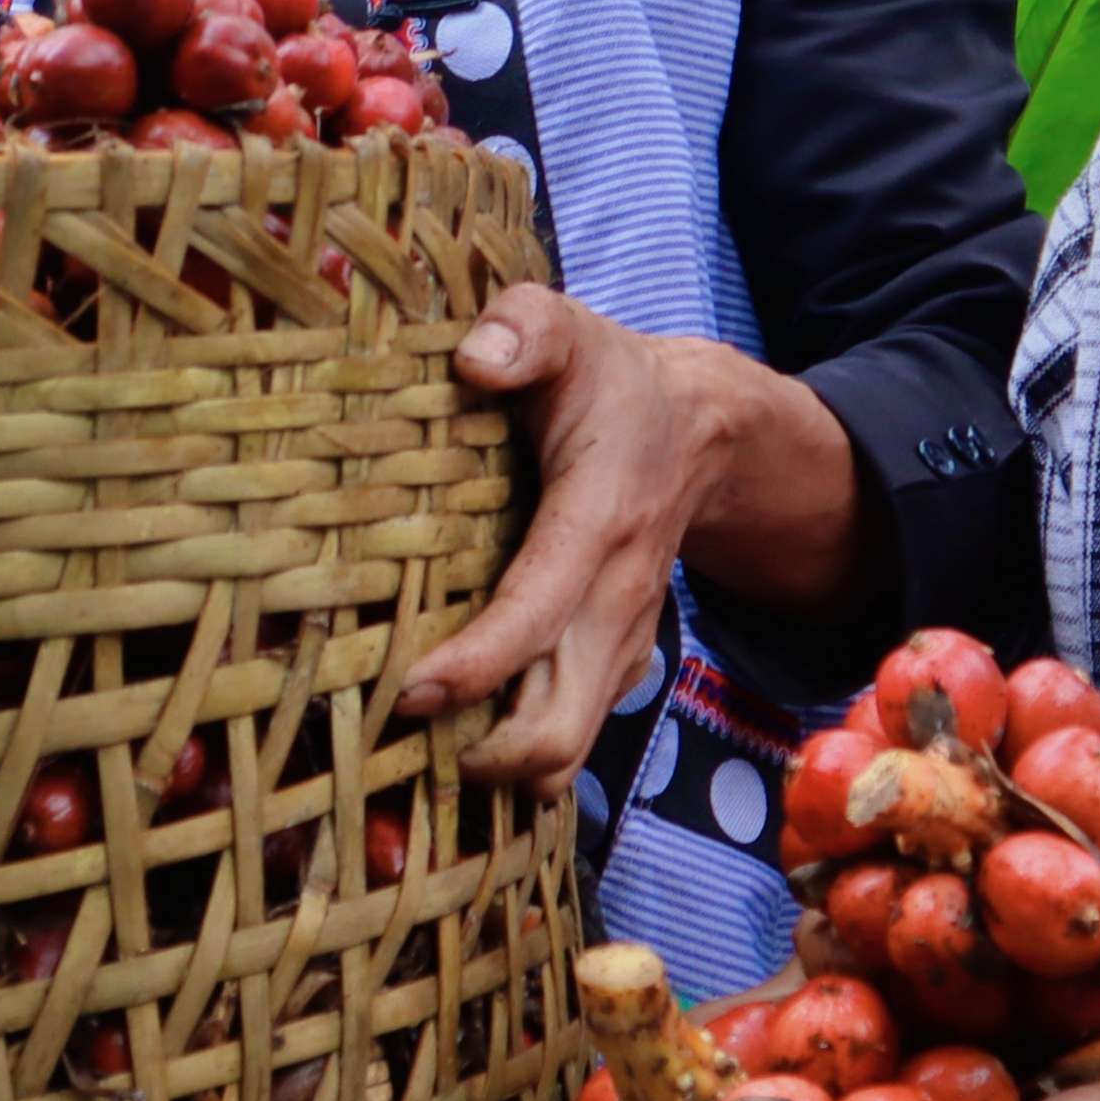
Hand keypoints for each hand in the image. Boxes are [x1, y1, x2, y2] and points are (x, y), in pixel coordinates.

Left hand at [397, 289, 721, 786]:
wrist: (699, 428)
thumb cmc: (608, 380)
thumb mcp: (568, 331)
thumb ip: (524, 328)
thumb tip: (475, 358)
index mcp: (597, 523)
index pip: (538, 614)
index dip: (477, 665)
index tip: (409, 691)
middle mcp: (616, 601)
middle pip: (561, 722)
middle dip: (485, 757)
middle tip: (400, 743)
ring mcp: (620, 643)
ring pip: (568, 748)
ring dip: (499, 771)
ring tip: (416, 759)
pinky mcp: (613, 662)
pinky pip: (571, 736)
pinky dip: (519, 759)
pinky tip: (456, 745)